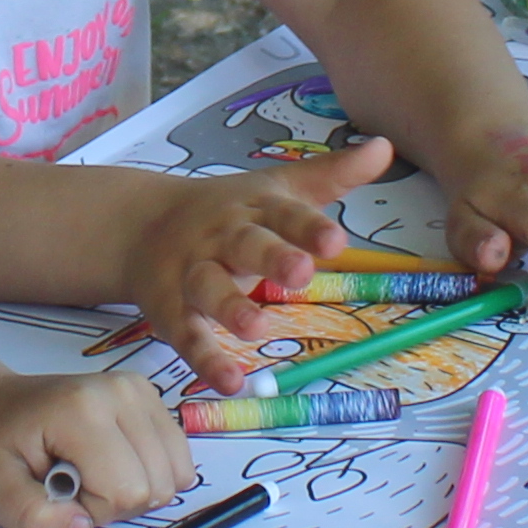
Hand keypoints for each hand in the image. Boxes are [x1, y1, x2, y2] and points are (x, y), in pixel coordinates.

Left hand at [0, 363, 196, 527]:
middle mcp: (122, 393)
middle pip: (156, 485)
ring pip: (175, 474)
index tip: (60, 492)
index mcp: (82, 411)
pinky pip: (177, 458)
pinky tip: (112, 461)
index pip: (125, 492)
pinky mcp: (151, 397)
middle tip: (73, 482)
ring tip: (92, 471)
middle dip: (116, 501)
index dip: (94, 510)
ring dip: (135, 488)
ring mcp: (141, 391)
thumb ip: (32, 517)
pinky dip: (149, 473)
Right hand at [135, 138, 399, 384]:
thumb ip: (333, 174)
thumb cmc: (227, 211)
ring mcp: (194, 274)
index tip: (336, 241)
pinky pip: (188, 336)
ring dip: (230, 307)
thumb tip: (385, 147)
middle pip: (246, 245)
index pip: (284, 214)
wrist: (141, 224)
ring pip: (209, 289)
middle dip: (271, 258)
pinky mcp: (172, 311)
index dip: (309, 227)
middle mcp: (223, 238)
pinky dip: (206, 360)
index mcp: (255, 208)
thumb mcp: (278, 189)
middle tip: (300, 273)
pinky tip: (230, 381)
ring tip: (255, 327)